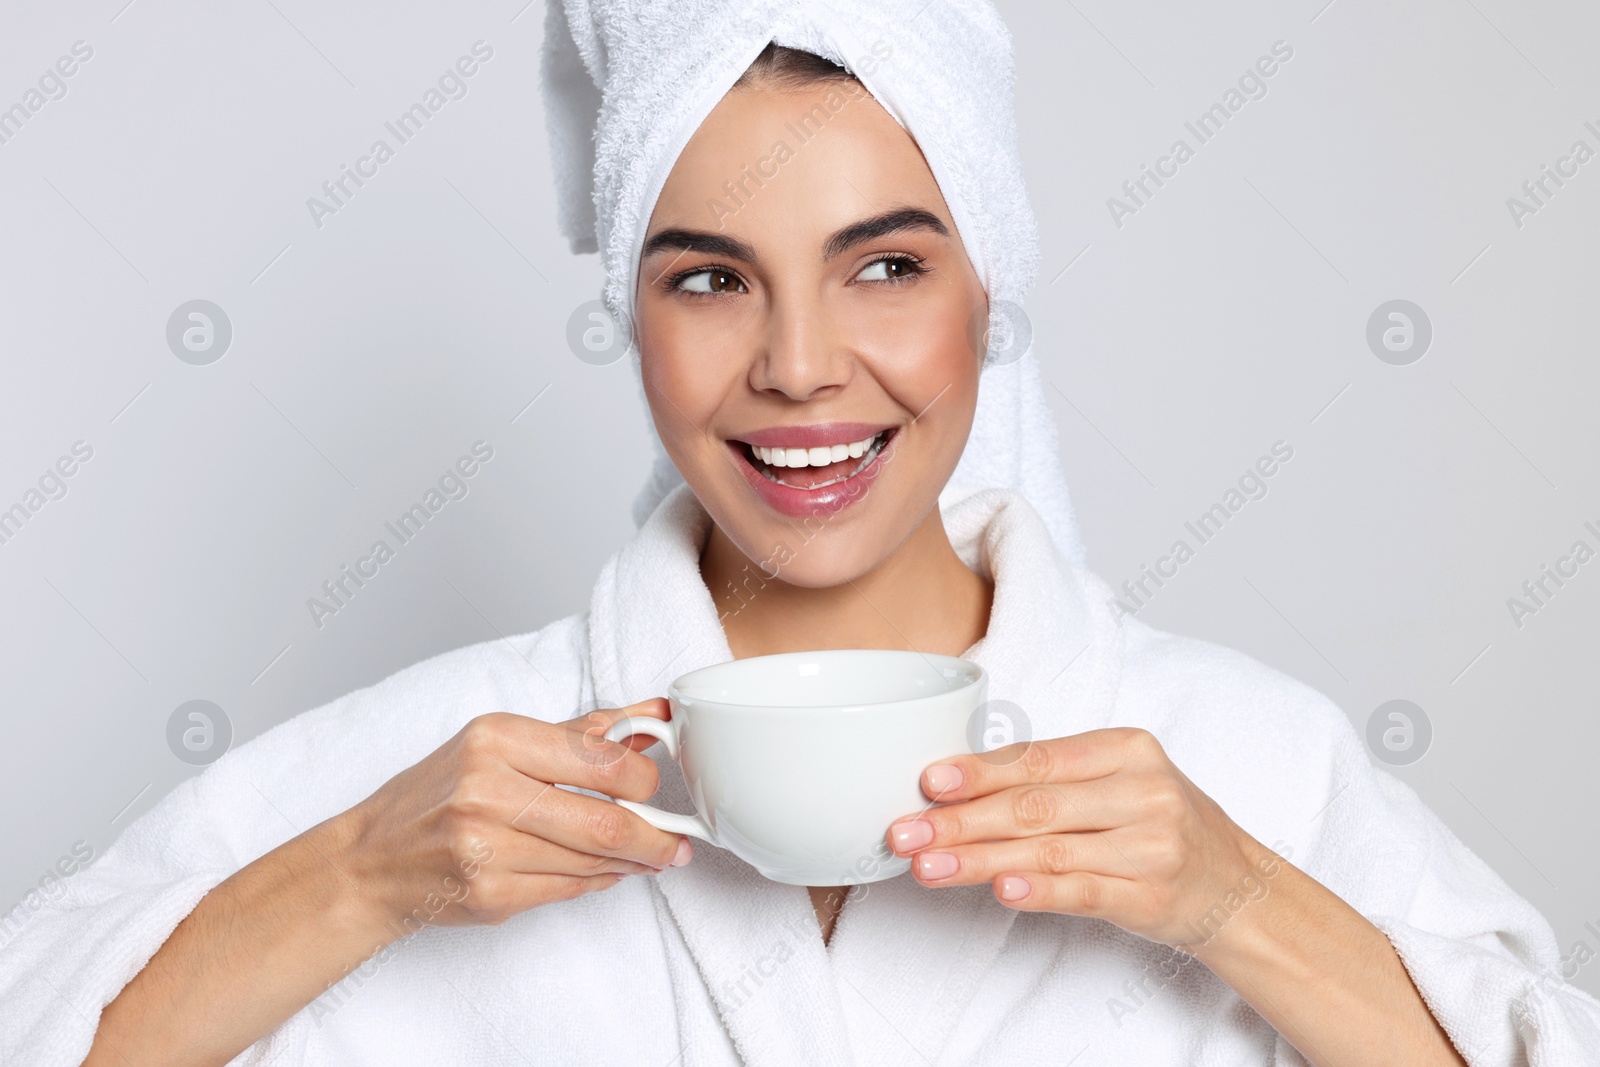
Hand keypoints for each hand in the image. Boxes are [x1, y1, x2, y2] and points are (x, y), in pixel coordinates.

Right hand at [335, 698, 691, 933]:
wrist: (368, 861)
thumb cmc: (436, 794)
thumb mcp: (498, 744)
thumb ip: (579, 732)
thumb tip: (652, 715)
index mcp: (496, 740)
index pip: (602, 759)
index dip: (646, 778)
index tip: (659, 785)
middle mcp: (488, 791)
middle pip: (605, 820)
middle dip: (655, 835)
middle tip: (676, 839)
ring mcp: (487, 849)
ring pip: (593, 861)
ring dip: (634, 863)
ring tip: (654, 857)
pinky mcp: (490, 897)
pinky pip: (569, 890)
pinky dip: (599, 882)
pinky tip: (608, 872)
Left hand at [885, 727, 1274, 949]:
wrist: (1237, 886)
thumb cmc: (1159, 824)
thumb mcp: (1118, 782)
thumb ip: (1052, 780)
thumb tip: (956, 786)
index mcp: (1127, 749)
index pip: (1039, 759)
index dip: (978, 771)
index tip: (928, 781)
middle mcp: (1143, 792)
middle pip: (1035, 805)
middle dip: (961, 820)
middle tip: (906, 832)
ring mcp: (1152, 846)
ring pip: (1048, 851)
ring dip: (979, 861)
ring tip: (928, 866)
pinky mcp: (1153, 896)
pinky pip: (1084, 891)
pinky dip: (1039, 891)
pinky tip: (1001, 891)